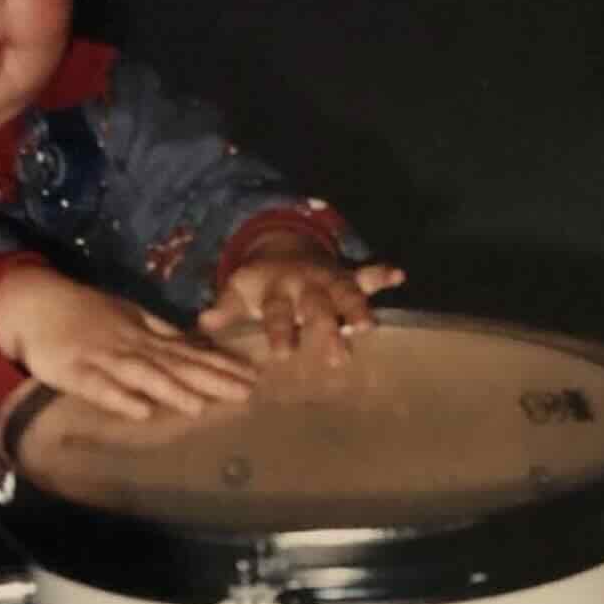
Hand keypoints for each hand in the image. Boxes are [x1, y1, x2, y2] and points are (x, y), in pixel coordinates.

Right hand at [0, 264, 255, 420]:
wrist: (36, 302)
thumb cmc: (86, 313)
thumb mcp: (130, 317)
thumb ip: (163, 334)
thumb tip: (199, 347)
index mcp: (146, 335)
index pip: (191, 353)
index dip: (222, 365)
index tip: (253, 376)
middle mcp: (132, 346)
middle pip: (176, 365)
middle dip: (211, 380)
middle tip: (245, 393)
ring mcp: (103, 359)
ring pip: (143, 376)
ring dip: (171, 390)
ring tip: (201, 407)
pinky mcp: (74, 372)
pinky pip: (99, 389)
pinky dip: (120, 400)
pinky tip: (142, 413)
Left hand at [198, 232, 405, 362]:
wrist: (280, 246)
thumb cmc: (259, 284)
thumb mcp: (239, 291)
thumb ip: (226, 307)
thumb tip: (204, 322)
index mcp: (276, 290)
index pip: (278, 313)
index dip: (280, 331)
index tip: (284, 354)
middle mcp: (305, 284)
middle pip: (318, 307)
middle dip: (327, 328)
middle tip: (336, 356)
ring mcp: (328, 279)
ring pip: (346, 293)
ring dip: (359, 307)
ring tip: (368, 326)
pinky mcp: (347, 276)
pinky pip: (367, 274)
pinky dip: (382, 274)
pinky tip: (399, 274)